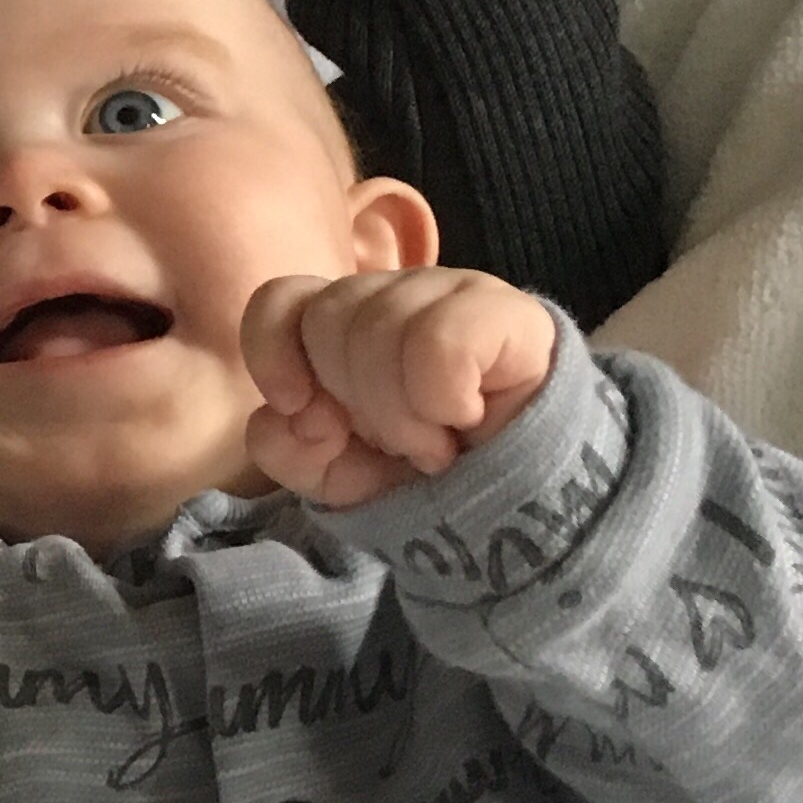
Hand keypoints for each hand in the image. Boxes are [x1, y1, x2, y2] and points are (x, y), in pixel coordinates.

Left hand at [243, 267, 556, 508]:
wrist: (528, 508)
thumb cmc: (428, 481)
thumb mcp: (339, 478)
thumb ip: (288, 449)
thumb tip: (294, 414)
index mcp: (346, 324)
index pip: (281, 299)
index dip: (274, 352)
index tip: (300, 408)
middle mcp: (396, 295)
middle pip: (328, 315)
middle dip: (353, 399)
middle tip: (398, 440)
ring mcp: (454, 295)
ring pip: (380, 326)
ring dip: (400, 412)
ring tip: (435, 442)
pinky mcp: (510, 315)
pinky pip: (440, 339)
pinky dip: (440, 397)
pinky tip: (465, 418)